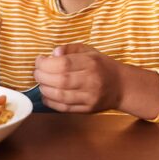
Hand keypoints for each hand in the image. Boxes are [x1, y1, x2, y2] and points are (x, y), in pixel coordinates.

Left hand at [34, 43, 158, 118]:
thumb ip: (69, 49)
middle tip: (37, 72)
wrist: (121, 86)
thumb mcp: (87, 50)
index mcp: (90, 63)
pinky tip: (46, 95)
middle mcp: (91, 81)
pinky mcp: (88, 109)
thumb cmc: (101, 65)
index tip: (39, 60)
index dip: (46, 63)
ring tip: (41, 83)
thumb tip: (53, 53)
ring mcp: (90, 97)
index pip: (63, 64)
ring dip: (45, 89)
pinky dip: (51, 102)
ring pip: (61, 96)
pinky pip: (65, 108)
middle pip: (60, 81)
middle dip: (42, 76)